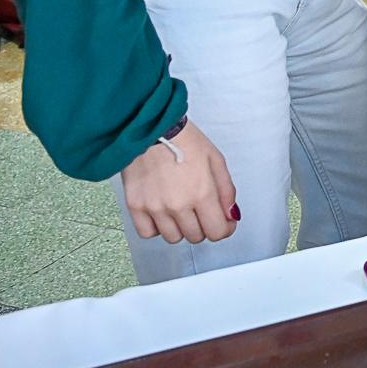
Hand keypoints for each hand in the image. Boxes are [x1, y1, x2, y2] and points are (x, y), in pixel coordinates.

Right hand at [119, 121, 237, 244]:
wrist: (152, 130)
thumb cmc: (184, 141)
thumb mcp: (216, 161)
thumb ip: (226, 191)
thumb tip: (231, 215)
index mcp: (202, 193)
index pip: (217, 232)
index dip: (224, 229)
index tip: (223, 223)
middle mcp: (178, 205)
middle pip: (196, 236)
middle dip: (204, 226)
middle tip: (202, 211)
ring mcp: (155, 208)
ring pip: (173, 238)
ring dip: (181, 228)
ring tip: (181, 209)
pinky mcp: (135, 207)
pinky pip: (148, 233)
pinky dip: (157, 228)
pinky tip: (162, 213)